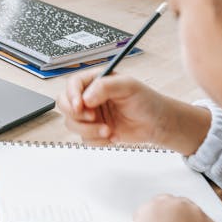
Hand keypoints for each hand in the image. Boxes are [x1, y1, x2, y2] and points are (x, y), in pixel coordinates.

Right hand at [56, 69, 170, 144]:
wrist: (157, 124)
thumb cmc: (146, 101)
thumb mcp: (128, 86)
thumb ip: (105, 87)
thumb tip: (86, 97)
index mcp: (95, 81)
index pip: (73, 84)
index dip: (72, 95)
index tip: (79, 106)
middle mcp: (89, 97)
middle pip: (64, 104)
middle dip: (76, 115)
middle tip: (93, 118)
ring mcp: (90, 115)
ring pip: (72, 123)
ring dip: (89, 130)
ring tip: (108, 130)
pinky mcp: (94, 130)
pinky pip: (83, 138)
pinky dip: (97, 140)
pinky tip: (113, 136)